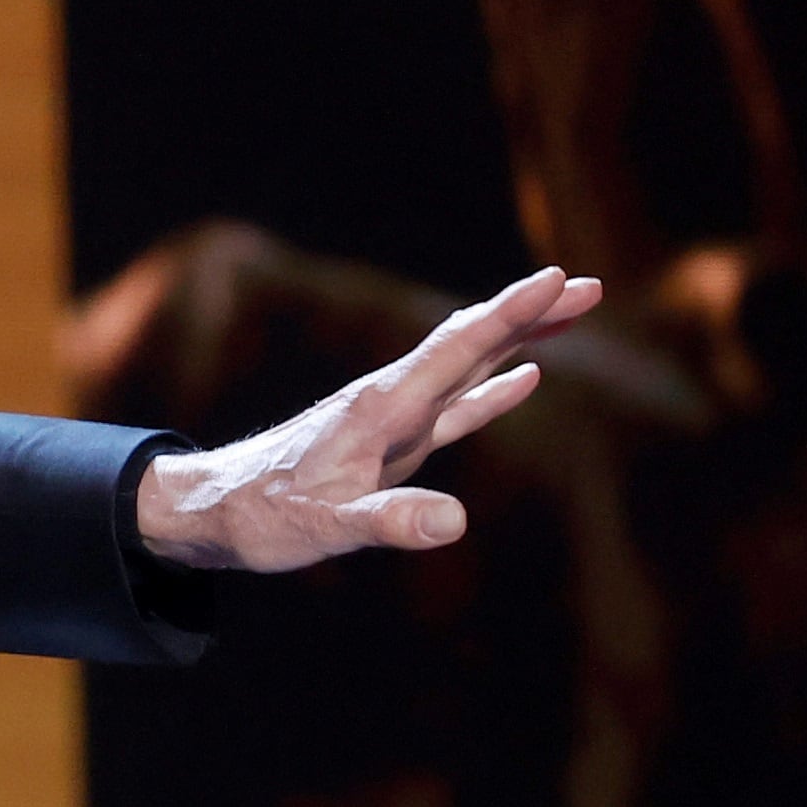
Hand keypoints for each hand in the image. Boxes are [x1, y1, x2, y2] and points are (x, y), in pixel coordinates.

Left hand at [134, 263, 601, 572]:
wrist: (215, 512)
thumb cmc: (263, 518)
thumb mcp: (325, 527)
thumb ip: (387, 521)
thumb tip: (454, 522)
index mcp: (381, 407)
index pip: (455, 348)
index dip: (508, 314)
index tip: (557, 279)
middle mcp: (391, 400)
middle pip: (471, 342)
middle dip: (530, 313)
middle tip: (591, 286)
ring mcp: (393, 420)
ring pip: (467, 366)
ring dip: (519, 339)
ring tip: (570, 313)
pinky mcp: (392, 444)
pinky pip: (453, 408)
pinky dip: (491, 391)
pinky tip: (524, 378)